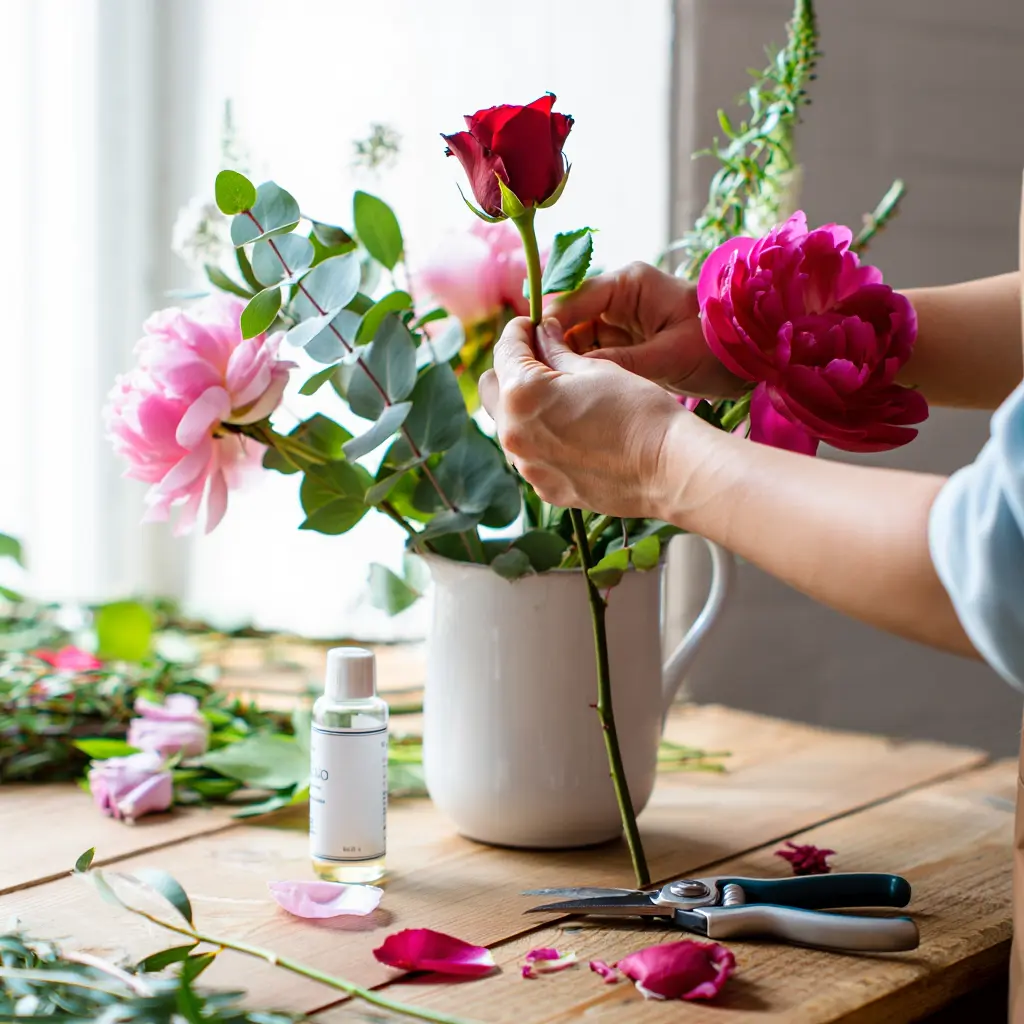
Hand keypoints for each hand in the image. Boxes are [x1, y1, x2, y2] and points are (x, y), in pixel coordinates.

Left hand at [478, 316, 690, 516]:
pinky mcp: (545, 488)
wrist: (667, 470)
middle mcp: (513, 434)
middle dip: (511, 367)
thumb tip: (542, 333)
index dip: (520, 330)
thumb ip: (556, 350)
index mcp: (521, 394)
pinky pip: (530, 454)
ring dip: (523, 404)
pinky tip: (571, 429)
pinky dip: (540, 435)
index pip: (505, 350)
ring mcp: (527, 466)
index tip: (535, 325)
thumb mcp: (595, 368)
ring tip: (559, 395)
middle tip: (542, 357)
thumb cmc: (637, 411)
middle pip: (492, 388)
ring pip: (509, 424)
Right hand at [551, 261, 742, 397]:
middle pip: (568, 320)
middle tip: (536, 378)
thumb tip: (574, 372)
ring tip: (551, 391)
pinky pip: (592, 356)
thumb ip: (620, 362)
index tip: (528, 353)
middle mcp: (619, 298)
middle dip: (552, 348)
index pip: (573, 298)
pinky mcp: (624, 345)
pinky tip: (571, 393)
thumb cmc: (717, 346)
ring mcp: (620, 322)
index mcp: (629, 285)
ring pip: (576, 341)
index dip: (547, 324)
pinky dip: (582, 373)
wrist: (749, 357)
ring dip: (565, 364)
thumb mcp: (669, 355)